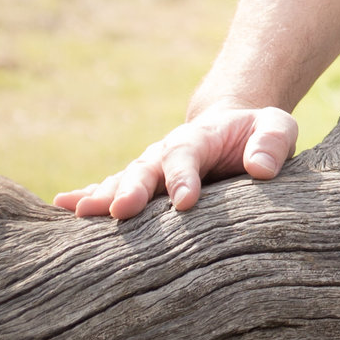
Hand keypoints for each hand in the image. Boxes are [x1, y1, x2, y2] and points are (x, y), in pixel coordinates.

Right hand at [51, 104, 297, 219]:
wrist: (235, 131)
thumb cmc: (258, 134)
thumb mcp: (276, 128)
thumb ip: (271, 142)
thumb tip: (260, 169)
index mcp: (200, 137)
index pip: (188, 154)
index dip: (184, 176)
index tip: (185, 202)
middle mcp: (167, 152)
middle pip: (146, 168)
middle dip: (133, 188)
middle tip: (121, 210)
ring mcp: (151, 169)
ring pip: (124, 181)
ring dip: (104, 196)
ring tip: (81, 211)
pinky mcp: (144, 187)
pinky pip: (112, 190)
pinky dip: (88, 195)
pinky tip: (62, 205)